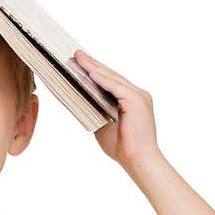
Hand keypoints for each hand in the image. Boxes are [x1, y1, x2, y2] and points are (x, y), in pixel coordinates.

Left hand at [73, 49, 161, 168]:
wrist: (138, 160)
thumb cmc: (122, 147)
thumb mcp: (103, 124)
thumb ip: (96, 110)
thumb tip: (79, 99)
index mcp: (131, 100)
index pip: (111, 81)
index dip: (95, 70)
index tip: (80, 61)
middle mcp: (137, 94)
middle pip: (111, 75)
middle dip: (92, 64)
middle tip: (76, 54)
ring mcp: (138, 96)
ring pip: (112, 78)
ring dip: (94, 68)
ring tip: (79, 59)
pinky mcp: (136, 100)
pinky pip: (115, 86)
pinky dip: (101, 79)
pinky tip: (89, 72)